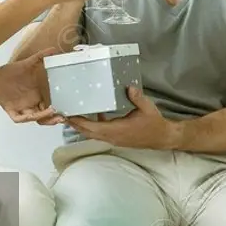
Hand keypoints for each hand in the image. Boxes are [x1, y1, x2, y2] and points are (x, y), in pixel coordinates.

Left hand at [0, 49, 66, 124]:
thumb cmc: (10, 72)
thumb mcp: (28, 63)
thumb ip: (41, 57)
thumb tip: (54, 49)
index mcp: (37, 96)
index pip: (51, 106)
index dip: (59, 108)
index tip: (68, 108)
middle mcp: (31, 104)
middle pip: (45, 116)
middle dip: (54, 118)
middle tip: (62, 116)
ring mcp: (22, 108)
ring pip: (35, 118)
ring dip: (44, 118)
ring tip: (52, 113)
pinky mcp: (12, 111)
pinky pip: (20, 118)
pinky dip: (26, 118)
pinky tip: (33, 114)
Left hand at [66, 86, 180, 149]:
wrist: (162, 137)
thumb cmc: (154, 123)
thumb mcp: (147, 108)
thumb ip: (137, 98)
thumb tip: (129, 87)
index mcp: (117, 130)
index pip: (92, 128)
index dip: (79, 123)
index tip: (68, 115)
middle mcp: (112, 137)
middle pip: (88, 132)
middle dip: (75, 124)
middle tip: (63, 114)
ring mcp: (114, 139)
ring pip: (92, 134)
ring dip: (82, 126)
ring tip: (72, 115)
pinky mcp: (116, 138)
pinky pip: (100, 132)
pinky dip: (93, 125)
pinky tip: (94, 114)